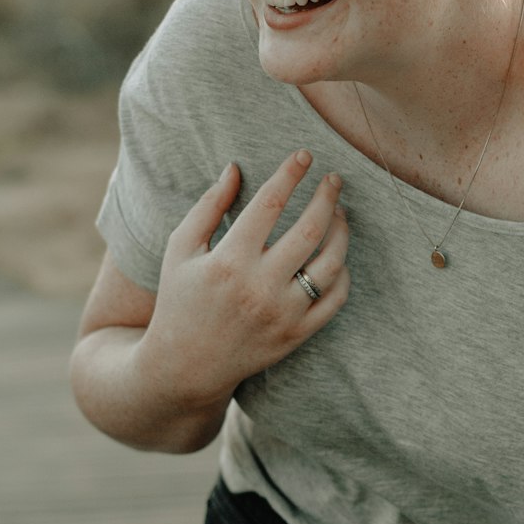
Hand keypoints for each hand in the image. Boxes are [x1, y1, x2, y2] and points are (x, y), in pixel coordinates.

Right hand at [140, 150, 348, 410]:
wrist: (185, 367)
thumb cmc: (180, 300)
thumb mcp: (181, 249)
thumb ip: (209, 206)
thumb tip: (235, 168)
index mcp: (229, 260)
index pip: (270, 203)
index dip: (291, 173)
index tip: (304, 155)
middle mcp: (260, 287)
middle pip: (310, 229)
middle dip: (327, 195)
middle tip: (334, 178)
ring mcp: (283, 314)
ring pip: (331, 263)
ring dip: (342, 230)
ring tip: (340, 211)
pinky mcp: (297, 335)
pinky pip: (336, 298)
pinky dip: (343, 272)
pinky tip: (337, 253)